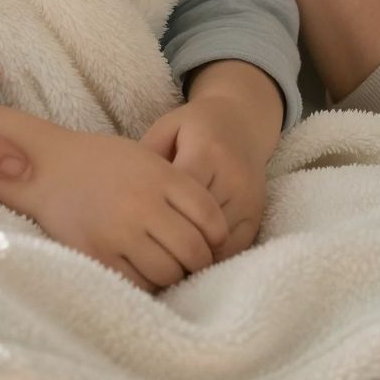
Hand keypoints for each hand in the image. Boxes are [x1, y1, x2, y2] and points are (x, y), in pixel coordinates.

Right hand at [19, 129, 229, 292]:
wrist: (49, 168)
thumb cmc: (104, 163)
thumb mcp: (149, 160)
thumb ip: (181, 190)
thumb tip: (214, 234)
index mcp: (160, 176)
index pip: (210, 217)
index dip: (217, 237)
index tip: (212, 243)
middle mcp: (142, 204)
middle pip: (193, 250)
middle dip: (199, 262)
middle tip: (193, 263)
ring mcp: (119, 232)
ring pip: (168, 272)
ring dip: (174, 276)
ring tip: (168, 268)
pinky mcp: (97, 255)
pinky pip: (138, 283)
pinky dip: (147, 284)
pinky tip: (143, 271)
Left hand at [140, 92, 274, 261]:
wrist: (242, 123)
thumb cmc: (195, 127)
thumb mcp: (167, 128)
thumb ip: (146, 157)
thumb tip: (122, 193)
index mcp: (207, 151)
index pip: (180, 196)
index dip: (156, 215)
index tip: (134, 227)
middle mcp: (233, 177)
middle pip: (197, 223)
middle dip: (170, 238)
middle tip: (143, 250)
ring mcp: (248, 199)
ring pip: (215, 241)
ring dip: (191, 252)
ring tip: (164, 256)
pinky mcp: (257, 215)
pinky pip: (233, 248)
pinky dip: (210, 256)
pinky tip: (190, 254)